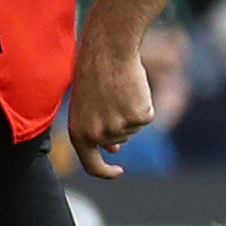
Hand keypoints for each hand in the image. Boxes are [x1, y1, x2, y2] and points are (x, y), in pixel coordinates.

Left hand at [67, 37, 153, 179]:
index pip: (92, 165)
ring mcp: (120, 127)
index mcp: (78, 133)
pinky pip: (147, 116)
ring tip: (117, 91)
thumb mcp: (85, 107)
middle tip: (111, 98)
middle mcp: (98, 135)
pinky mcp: (139, 117)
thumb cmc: (92, 76)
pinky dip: (144, 104)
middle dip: (118, 124)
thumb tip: (112, 151)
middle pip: (119, 142)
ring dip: (129, 111)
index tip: (117, 171)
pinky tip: (132, 89)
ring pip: (133, 129)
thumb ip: (94, 130)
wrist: (107, 53)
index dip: (105, 172)